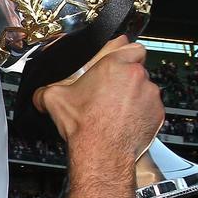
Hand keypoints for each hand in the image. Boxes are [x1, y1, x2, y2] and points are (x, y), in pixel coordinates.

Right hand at [33, 35, 163, 158]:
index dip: (124, 53)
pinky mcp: (157, 114)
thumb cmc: (85, 125)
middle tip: (110, 89)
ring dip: (134, 94)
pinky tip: (125, 119)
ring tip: (117, 108)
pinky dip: (141, 111)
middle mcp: (136, 76)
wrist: (102, 152)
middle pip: (137, 68)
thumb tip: (39, 94)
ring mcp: (150, 95)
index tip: (118, 60)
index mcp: (114, 65)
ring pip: (145, 88)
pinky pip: (151, 107)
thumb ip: (46, 90)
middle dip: (126, 77)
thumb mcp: (54, 99)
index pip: (131, 45)